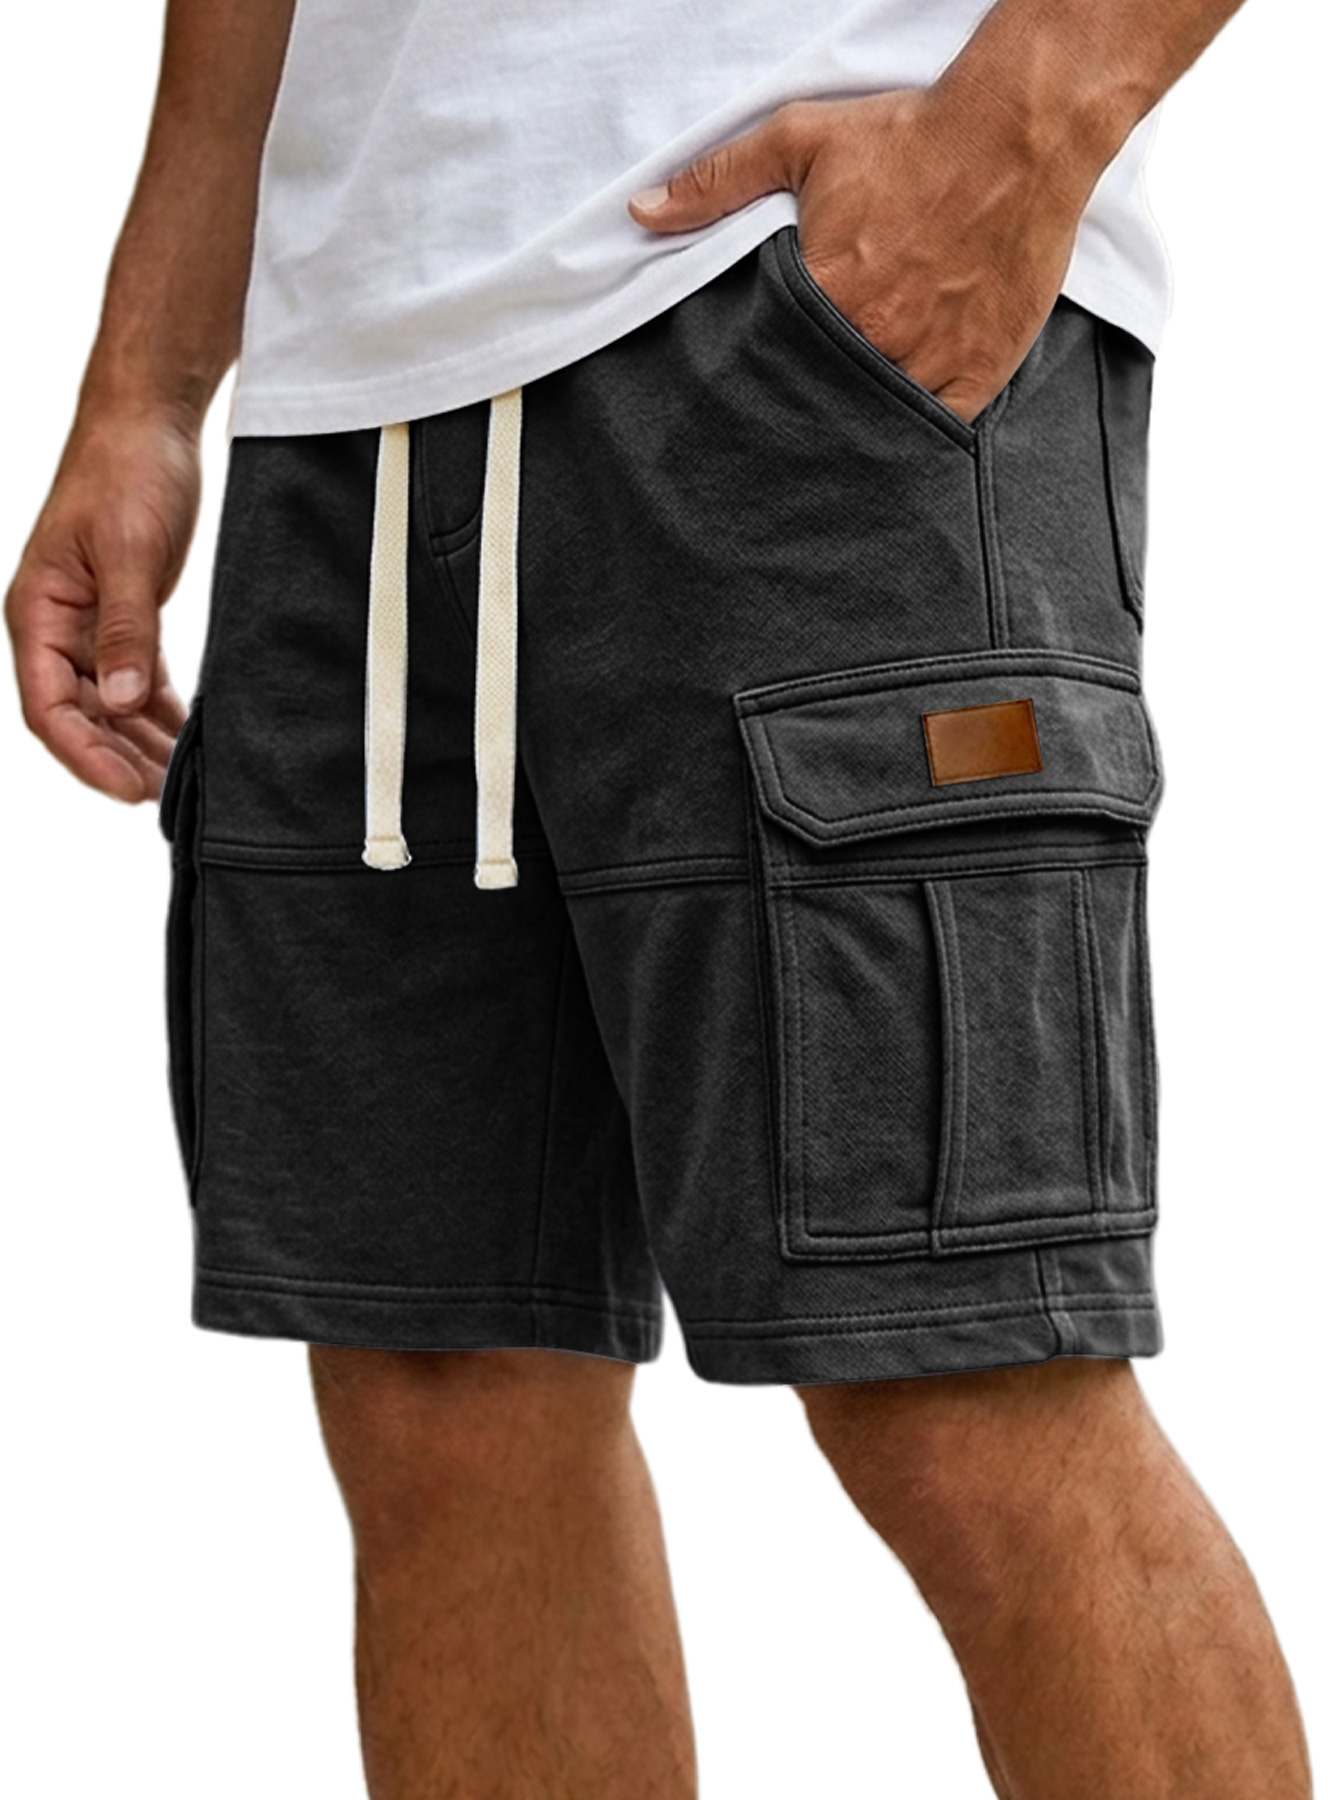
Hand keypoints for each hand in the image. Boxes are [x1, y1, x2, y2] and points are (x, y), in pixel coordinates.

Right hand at [6, 407, 196, 801]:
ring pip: (109, 707)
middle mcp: (55, 627)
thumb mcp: (129, 551)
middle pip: (79, 717)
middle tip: (167, 798)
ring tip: (182, 781)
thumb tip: (125, 701)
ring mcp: (88, 626)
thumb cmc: (127, 470)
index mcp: (37, 612)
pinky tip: (187, 742)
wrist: (147, 422)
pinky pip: (136, 683)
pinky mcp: (125, 619)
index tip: (129, 790)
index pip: (49, 708)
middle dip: (118, 760)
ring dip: (141, 745)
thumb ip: (127, 628)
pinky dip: (159, 715)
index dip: (85, 756)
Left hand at [628, 83, 1094, 422]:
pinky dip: (918, 433)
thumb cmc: (910, 138)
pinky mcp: (981, 371)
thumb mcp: (800, 141)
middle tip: (790, 432)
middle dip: (808, 415)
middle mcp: (877, 342)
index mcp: (826, 299)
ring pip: (879, 424)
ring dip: (859, 427)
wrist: (1016, 134)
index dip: (762, 390)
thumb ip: (717, 181)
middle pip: (825, 404)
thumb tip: (643, 212)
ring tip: (839, 434)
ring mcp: (933, 363)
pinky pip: (940, 428)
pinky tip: (897, 433)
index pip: (773, 371)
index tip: (750, 404)